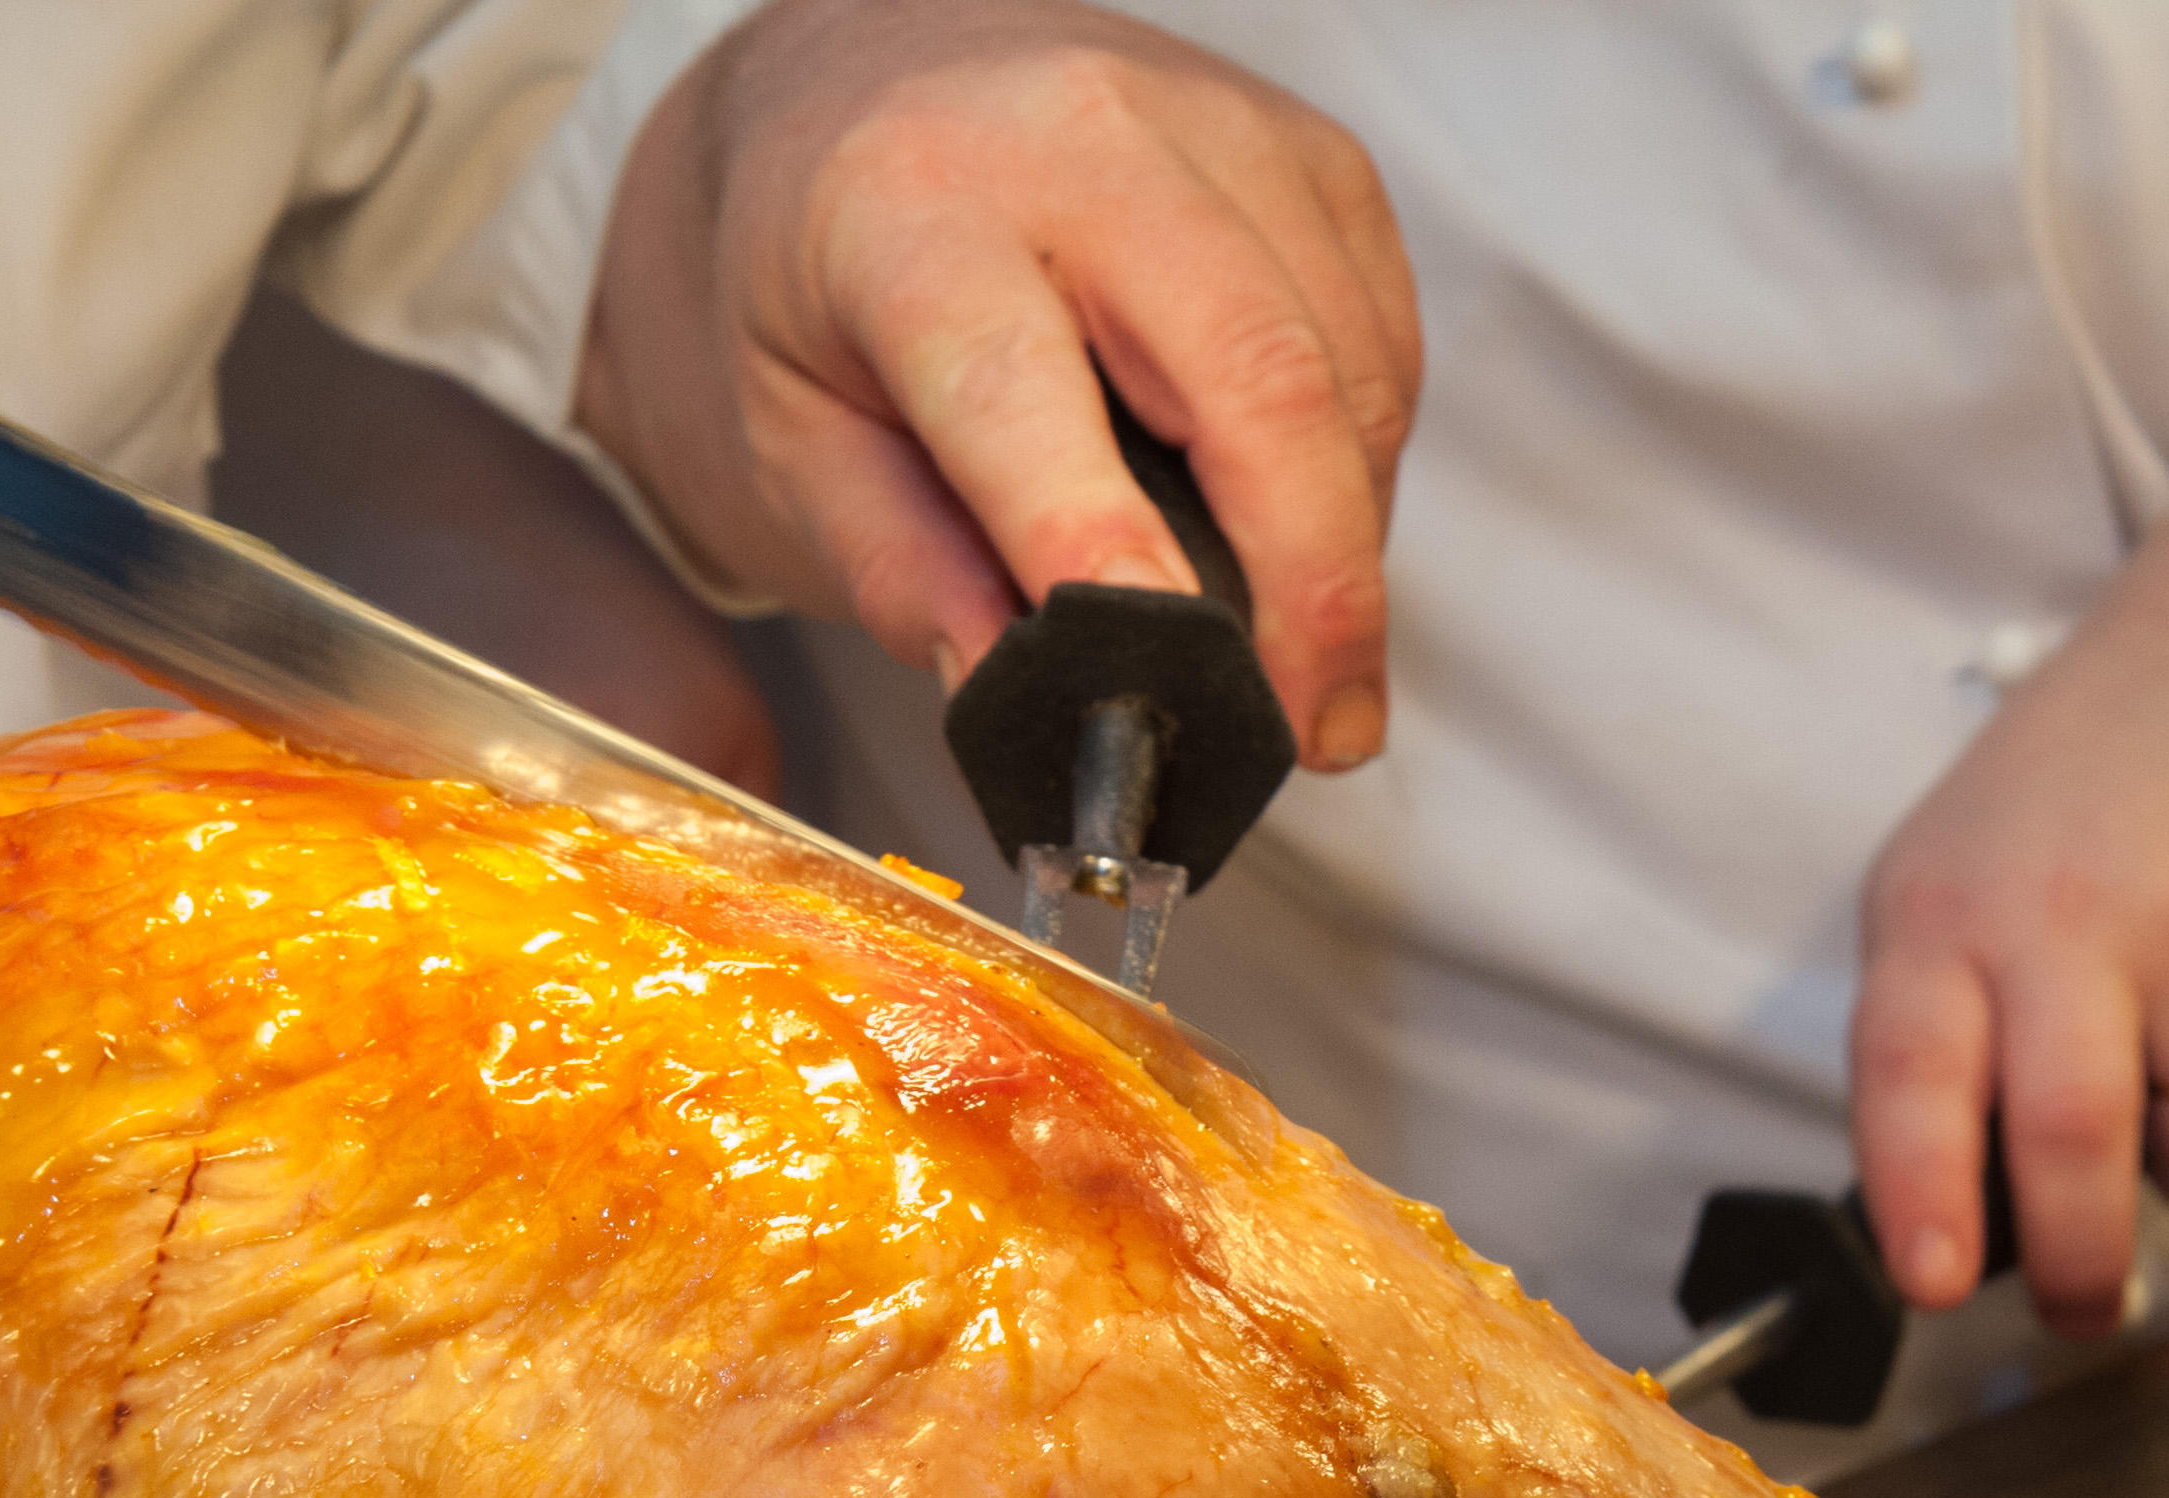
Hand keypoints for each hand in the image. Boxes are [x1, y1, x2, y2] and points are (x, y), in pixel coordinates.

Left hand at [577, 0, 1418, 767]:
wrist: (852, 90)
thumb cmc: (812, 273)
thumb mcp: (785, 436)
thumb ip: (900, 571)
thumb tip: (1021, 695)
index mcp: (911, 207)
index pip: (1027, 396)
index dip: (1107, 555)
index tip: (1167, 693)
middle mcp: (1081, 136)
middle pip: (1261, 380)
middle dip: (1314, 591)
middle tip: (1314, 736)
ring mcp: (1219, 130)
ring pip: (1352, 373)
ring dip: (1347, 544)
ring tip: (1294, 655)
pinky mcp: (1308, 154)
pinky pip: (1384, 340)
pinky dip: (1363, 463)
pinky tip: (1295, 518)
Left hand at [1849, 611, 2168, 1338]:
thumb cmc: (2075, 813)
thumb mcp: (1949, 885)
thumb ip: (1933, 1039)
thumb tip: (1946, 1223)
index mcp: (1951, 914)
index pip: (1915, 1069)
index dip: (1923, 1194)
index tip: (1935, 1284)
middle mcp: (2076, 922)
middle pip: (2075, 1138)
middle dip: (2079, 1262)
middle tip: (2080, 1307)